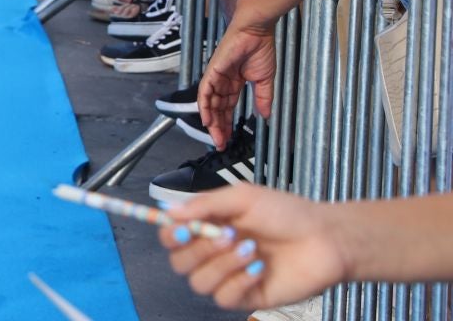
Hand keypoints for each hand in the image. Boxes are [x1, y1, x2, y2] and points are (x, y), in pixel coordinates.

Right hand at [158, 185, 350, 311]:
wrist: (325, 239)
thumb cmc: (288, 213)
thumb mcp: (243, 197)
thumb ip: (205, 204)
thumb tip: (169, 211)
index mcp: (209, 226)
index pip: (171, 236)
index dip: (169, 234)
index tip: (182, 228)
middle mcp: (215, 252)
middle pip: (179, 263)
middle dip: (199, 249)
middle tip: (228, 234)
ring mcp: (230, 276)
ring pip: (199, 283)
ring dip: (222, 264)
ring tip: (251, 250)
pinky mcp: (247, 296)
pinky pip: (224, 297)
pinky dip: (238, 281)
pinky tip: (259, 268)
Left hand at [199, 23, 276, 147]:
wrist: (256, 31)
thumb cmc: (260, 49)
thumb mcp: (264, 80)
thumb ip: (263, 98)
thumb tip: (265, 116)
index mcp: (234, 83)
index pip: (227, 107)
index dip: (227, 123)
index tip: (228, 139)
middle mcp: (223, 81)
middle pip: (217, 108)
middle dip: (218, 127)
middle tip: (220, 143)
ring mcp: (216, 76)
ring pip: (210, 102)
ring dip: (212, 121)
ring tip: (215, 137)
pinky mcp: (213, 70)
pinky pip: (206, 90)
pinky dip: (205, 105)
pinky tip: (206, 118)